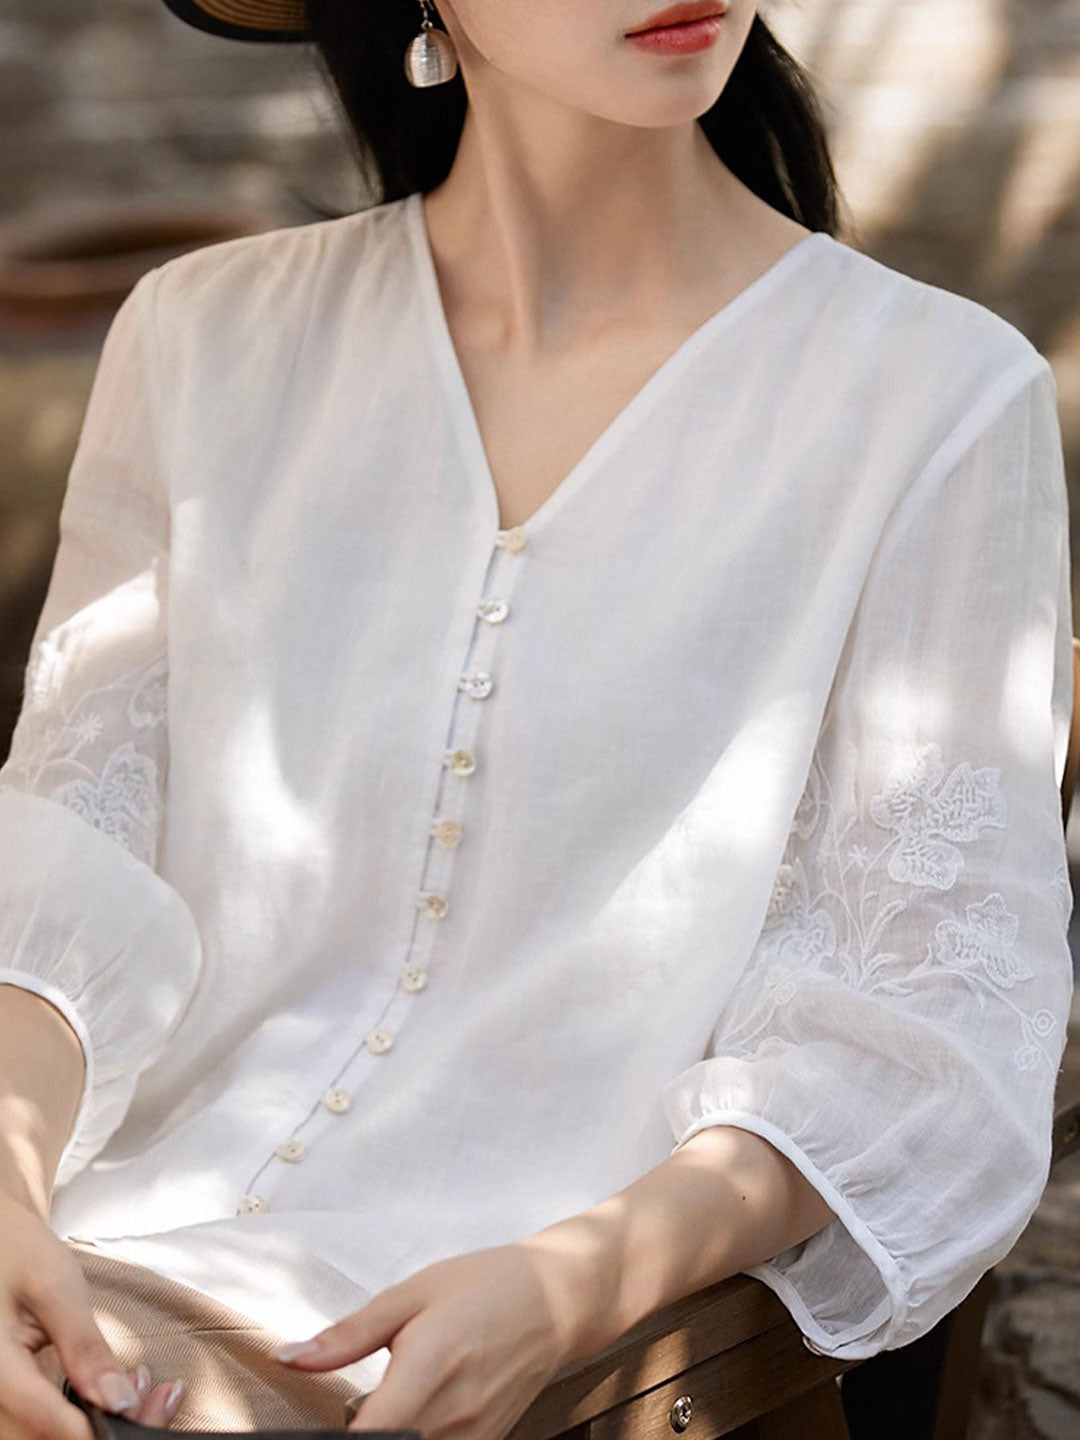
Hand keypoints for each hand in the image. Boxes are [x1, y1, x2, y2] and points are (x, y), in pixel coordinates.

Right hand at [0, 1188, 185, 1439]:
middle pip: (48, 1438)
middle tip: (160, 1395)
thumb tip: (119, 1400)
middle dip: (107, 1427)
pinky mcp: (6, 1403)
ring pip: (45, 1437)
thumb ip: (84, 1345)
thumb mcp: (55, 1287)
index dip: (98, 1426)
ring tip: (141, 1388)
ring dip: (95, 1425)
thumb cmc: (16, 1250)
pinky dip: (79, 1418)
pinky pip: (39, 1426)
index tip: (143, 1405)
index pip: (47, 1423)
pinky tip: (112, 1392)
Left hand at [275, 1241, 598, 1439]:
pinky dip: (417, 1438)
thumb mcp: (412, 1293)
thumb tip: (291, 1358)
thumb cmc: (484, 1286)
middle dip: (362, 1434)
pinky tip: (413, 1415)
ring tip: (384, 1405)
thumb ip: (349, 1334)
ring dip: (391, 1434)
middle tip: (356, 1405)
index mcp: (429, 1364)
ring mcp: (473, 1437)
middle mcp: (453, 1413)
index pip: (373, 1434)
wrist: (555, 1300)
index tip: (314, 1434)